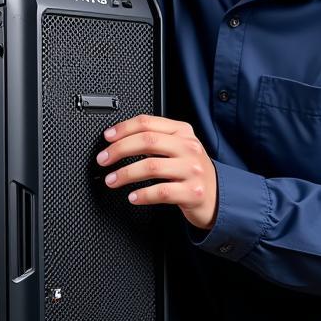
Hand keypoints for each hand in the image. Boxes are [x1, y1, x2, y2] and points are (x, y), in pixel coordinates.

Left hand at [97, 114, 217, 229]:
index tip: (107, 138)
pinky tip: (132, 197)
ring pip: (151, 166)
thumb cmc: (191, 171)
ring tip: (112, 180)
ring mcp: (192, 170)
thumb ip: (155, 139)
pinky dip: (142, 195)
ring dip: (125, 174)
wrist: (217, 196)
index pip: (147, 123)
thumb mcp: (179, 147)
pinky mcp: (192, 192)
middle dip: (119, 150)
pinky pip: (161, 191)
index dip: (123, 129)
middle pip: (147, 141)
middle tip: (103, 160)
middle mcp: (188, 147)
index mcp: (182, 131)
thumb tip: (118, 140)